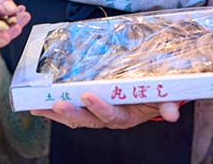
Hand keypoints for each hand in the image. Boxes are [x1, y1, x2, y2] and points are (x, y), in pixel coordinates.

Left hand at [31, 93, 180, 128]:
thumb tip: (173, 114)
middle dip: (72, 113)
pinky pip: (71, 112)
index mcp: (127, 116)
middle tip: (58, 104)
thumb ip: (169, 103)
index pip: (112, 115)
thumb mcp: (167, 97)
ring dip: (57, 113)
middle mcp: (110, 118)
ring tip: (39, 106)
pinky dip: (55, 109)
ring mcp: (98, 114)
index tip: (89, 96)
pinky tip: (39, 106)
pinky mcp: (90, 108)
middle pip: (89, 120)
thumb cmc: (159, 93)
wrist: (156, 95)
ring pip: (76, 117)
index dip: (101, 107)